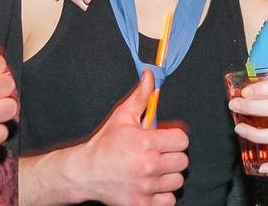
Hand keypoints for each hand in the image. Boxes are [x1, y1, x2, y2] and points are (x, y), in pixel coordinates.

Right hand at [71, 71, 188, 205]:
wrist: (84, 173)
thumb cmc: (104, 145)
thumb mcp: (122, 117)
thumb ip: (141, 96)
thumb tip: (151, 75)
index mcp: (146, 143)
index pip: (182, 141)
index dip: (174, 138)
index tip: (165, 140)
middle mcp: (148, 166)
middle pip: (182, 161)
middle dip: (172, 156)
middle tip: (159, 154)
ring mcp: (146, 187)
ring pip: (177, 181)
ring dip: (168, 176)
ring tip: (155, 170)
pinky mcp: (141, 204)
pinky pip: (169, 201)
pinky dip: (163, 195)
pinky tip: (152, 185)